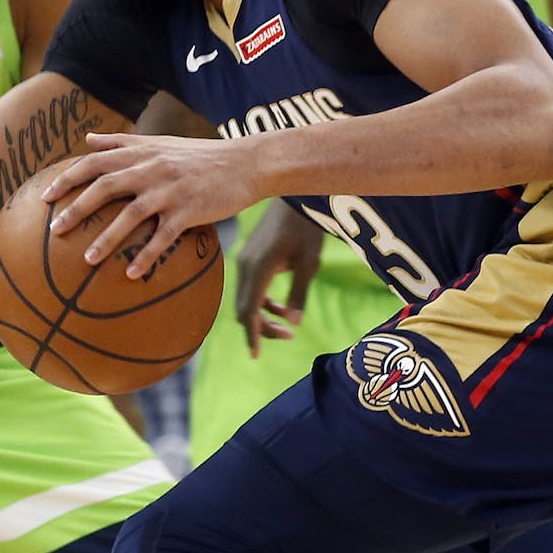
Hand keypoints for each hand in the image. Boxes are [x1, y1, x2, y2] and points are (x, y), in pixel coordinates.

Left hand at [41, 132, 256, 277]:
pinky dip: (147, 255)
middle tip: (54, 230)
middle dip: (77, 208)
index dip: (67, 178)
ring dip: (107, 238)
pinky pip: (164, 236)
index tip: (44, 197)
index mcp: (141, 153)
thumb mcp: (159, 142)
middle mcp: (151, 169)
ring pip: (131, 214)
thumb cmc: (198, 155)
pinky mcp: (190, 210)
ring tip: (86, 260)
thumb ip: (121, 142)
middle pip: (106, 186)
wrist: (245, 163)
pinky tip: (132, 274)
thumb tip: (87, 139)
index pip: (95, 162)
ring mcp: (170, 190)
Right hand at [234, 200, 323, 357]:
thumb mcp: (309, 263)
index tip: (256, 356)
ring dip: (261, 315)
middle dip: (261, 328)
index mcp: (259, 269)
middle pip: (243, 309)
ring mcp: (244, 260)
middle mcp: (245, 266)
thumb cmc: (306, 229)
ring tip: (288, 323)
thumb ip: (298, 294)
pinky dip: (260, 301)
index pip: (249, 311)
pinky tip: (279, 305)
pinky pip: (248, 287)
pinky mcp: (248, 257)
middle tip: (289, 335)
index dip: (253, 335)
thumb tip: (293, 322)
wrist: (293, 197)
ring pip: (244, 299)